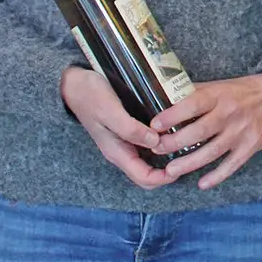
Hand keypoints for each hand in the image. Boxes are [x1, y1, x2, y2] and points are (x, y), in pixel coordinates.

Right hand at [61, 66, 173, 189]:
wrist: (73, 83)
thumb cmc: (90, 95)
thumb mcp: (110, 111)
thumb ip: (130, 129)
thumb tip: (155, 142)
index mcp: (117, 152)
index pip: (144, 178)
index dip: (165, 178)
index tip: (182, 166)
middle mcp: (122, 150)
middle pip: (149, 173)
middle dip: (168, 170)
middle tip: (188, 154)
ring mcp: (124, 141)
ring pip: (149, 159)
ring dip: (166, 156)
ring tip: (184, 142)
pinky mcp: (127, 130)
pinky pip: (146, 144)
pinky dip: (160, 142)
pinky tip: (171, 130)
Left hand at [151, 73, 261, 190]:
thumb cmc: (245, 90)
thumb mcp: (222, 85)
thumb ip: (197, 93)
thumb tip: (167, 97)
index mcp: (219, 95)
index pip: (192, 104)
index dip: (172, 115)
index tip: (154, 124)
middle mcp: (229, 114)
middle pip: (198, 131)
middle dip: (174, 142)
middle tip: (156, 150)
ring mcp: (241, 132)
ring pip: (211, 151)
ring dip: (189, 162)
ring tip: (171, 170)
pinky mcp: (251, 146)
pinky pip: (231, 165)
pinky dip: (217, 176)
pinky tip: (202, 184)